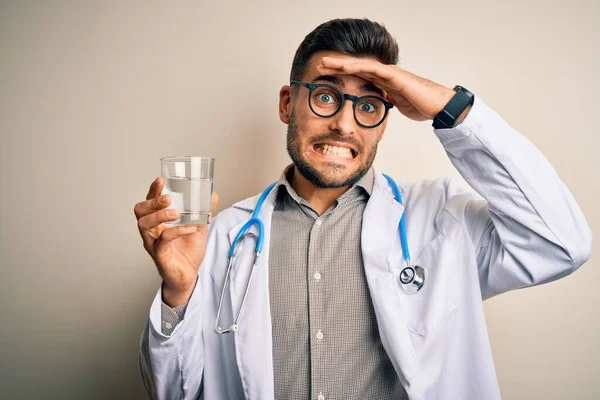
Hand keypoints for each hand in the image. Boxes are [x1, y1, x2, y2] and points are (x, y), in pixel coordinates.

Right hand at [134, 176, 218, 305]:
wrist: (189, 275)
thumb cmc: (188, 251)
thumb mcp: (199, 227)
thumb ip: (204, 212)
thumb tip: (213, 195)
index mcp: (158, 220)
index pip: (150, 201)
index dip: (153, 190)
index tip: (161, 180)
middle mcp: (152, 230)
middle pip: (140, 211)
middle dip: (152, 201)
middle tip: (167, 198)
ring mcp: (153, 242)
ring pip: (145, 224)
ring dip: (159, 215)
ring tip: (176, 213)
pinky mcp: (159, 255)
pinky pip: (162, 241)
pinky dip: (176, 232)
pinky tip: (189, 229)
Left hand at [316, 56, 458, 121]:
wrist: (437, 106)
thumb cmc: (420, 106)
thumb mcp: (395, 106)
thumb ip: (384, 103)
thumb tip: (374, 108)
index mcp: (382, 82)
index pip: (357, 76)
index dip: (340, 75)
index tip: (324, 77)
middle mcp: (383, 74)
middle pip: (355, 67)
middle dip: (336, 65)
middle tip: (318, 65)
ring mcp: (388, 73)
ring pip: (360, 64)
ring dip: (341, 63)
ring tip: (324, 62)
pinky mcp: (394, 75)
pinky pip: (372, 68)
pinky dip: (357, 66)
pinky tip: (344, 66)